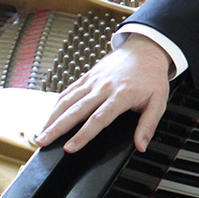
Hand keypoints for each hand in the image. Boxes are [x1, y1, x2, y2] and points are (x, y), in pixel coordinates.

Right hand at [35, 33, 172, 153]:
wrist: (146, 50)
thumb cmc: (151, 76)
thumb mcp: (158, 102)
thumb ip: (148, 125)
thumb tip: (141, 146)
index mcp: (121, 95)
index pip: (98, 119)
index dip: (82, 135)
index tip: (69, 148)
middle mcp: (103, 87)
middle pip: (76, 110)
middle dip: (57, 127)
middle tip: (41, 141)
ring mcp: (93, 80)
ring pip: (67, 100)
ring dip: (52, 117)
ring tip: (40, 133)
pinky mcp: (87, 75)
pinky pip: (69, 90)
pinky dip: (57, 104)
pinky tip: (49, 116)